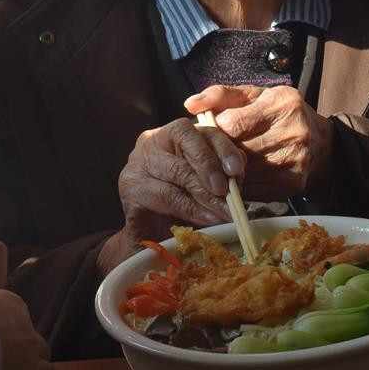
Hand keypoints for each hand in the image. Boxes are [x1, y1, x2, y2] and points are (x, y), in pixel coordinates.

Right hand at [103, 117, 243, 267]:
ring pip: (176, 169)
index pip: (201, 130)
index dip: (222, 147)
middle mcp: (152, 142)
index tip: (237, 169)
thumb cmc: (181, 209)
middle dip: (210, 165)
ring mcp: (137, 163)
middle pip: (185, 140)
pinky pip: (165, 195)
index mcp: (173, 135)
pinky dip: (191, 208)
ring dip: (205, 193)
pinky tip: (208, 219)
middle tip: (228, 191)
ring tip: (225, 211)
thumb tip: (238, 172)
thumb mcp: (204, 186)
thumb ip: (221, 174)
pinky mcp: (130, 188)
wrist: (148, 239)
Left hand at [186, 84, 333, 201]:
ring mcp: (295, 161)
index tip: (208, 133)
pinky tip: (233, 179)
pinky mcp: (294, 184)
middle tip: (205, 154)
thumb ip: (219, 95)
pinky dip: (240, 187)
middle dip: (217, 154)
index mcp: (282, 103)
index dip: (214, 131)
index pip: (233, 124)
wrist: (318, 140)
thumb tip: (190, 104)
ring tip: (216, 167)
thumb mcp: (252, 96)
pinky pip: (254, 191)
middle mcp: (293, 132)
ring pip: (244, 174)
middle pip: (238, 151)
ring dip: (225, 173)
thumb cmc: (276, 114)